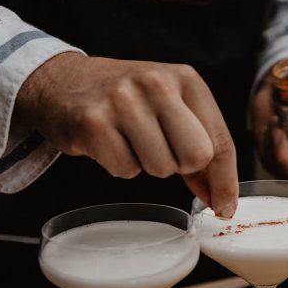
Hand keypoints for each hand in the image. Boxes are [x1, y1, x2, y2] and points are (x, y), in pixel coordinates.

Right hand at [14, 52, 237, 216]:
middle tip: (161, 152)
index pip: (219, 141)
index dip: (225, 181)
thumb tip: (221, 199)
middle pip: (196, 157)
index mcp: (186, 79)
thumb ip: (199, 146)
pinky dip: (120, 165)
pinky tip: (110, 142)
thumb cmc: (127, 99)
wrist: (62, 81)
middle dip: (181, 167)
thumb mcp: (171, 107)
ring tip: (131, 141)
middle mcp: (157, 84)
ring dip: (147, 166)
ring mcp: (124, 101)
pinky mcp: (95, 122)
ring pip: (160, 168)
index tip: (225, 207)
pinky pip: (125, 170)